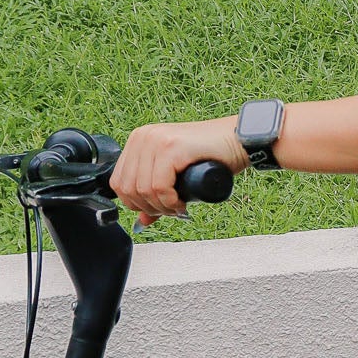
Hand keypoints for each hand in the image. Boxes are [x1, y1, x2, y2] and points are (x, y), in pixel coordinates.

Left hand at [111, 117, 248, 225]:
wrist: (238, 139)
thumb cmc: (211, 155)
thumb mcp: (176, 175)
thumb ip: (156, 194)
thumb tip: (142, 220)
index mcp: (139, 140)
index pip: (119, 183)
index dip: (136, 204)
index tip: (158, 209)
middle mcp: (143, 137)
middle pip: (129, 188)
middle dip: (150, 208)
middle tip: (172, 210)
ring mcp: (156, 140)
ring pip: (143, 190)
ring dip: (162, 207)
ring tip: (179, 207)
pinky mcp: (171, 147)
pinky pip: (159, 186)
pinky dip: (170, 201)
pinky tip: (182, 202)